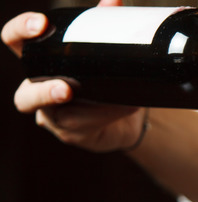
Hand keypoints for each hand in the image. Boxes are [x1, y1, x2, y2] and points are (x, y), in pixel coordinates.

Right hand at [2, 0, 145, 152]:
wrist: (119, 119)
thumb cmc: (101, 80)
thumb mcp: (100, 53)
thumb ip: (103, 26)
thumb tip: (113, 1)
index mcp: (39, 62)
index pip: (16, 43)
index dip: (20, 31)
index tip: (41, 23)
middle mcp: (37, 91)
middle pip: (23, 95)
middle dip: (42, 91)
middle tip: (65, 87)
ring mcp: (52, 117)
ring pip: (53, 117)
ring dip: (72, 107)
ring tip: (84, 98)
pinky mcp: (71, 133)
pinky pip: (83, 126)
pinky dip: (104, 114)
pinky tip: (122, 106)